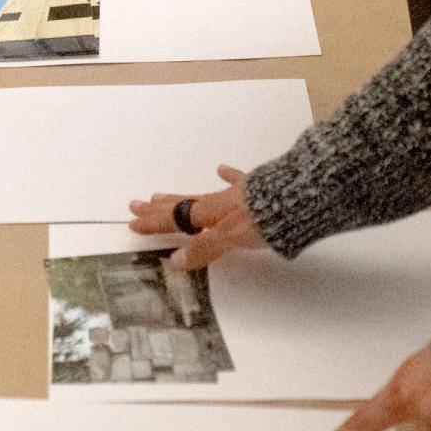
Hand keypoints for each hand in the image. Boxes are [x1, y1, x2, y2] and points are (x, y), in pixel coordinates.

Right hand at [127, 165, 264, 270]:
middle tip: (135, 205)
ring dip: (180, 197)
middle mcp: (217, 202)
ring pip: (200, 195)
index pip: (175, 219)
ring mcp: (235, 194)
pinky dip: (227, 176)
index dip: (154, 223)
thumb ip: (204, 249)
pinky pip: (236, 181)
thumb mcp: (231, 239)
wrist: (297, 199)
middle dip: (158, 209)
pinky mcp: (256, 190)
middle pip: (181, 205)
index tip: (133, 223)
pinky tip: (220, 169)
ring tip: (161, 195)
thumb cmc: (262, 222)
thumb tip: (173, 260)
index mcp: (209, 213)